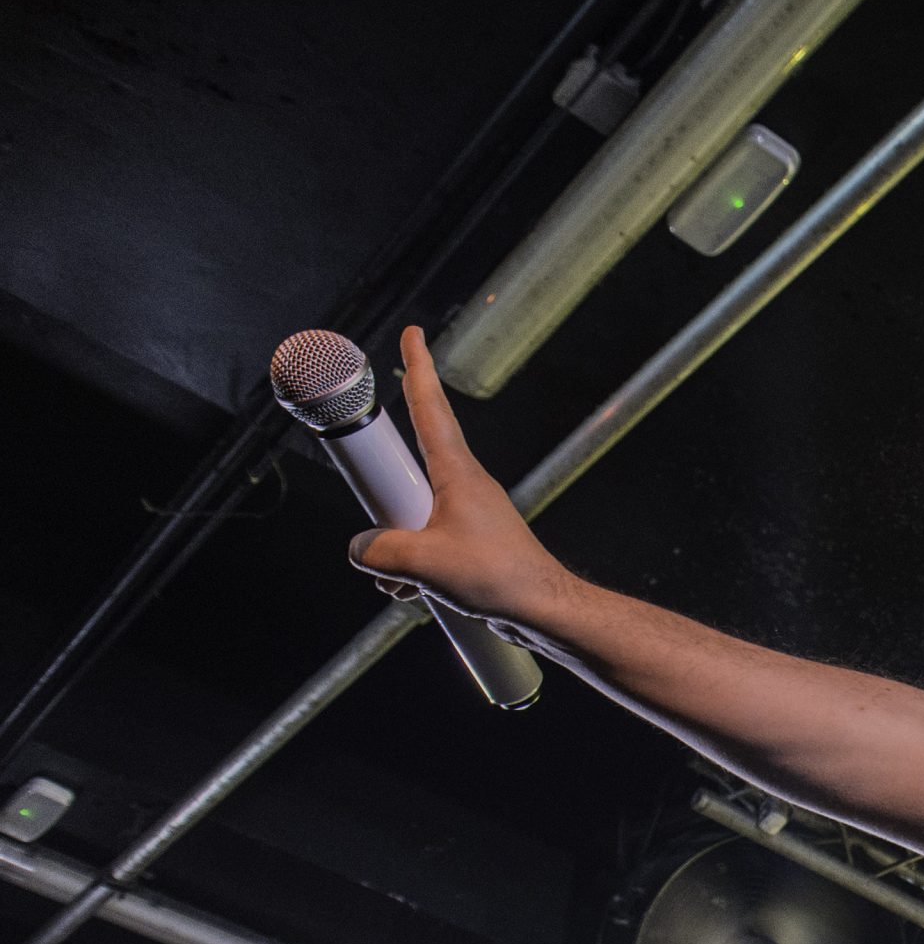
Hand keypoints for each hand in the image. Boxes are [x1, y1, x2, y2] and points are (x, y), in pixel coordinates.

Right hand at [347, 327, 572, 625]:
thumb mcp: (421, 563)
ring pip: (410, 516)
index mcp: (457, 472)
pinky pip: (424, 546)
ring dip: (395, 550)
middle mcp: (464, 485)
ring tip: (405, 580)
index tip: (414, 333)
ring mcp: (467, 513)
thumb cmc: (497, 577)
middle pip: (408, 465)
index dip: (417, 367)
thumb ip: (377, 550)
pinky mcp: (469, 542)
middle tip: (379, 505)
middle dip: (384, 492)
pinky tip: (414, 592)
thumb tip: (361, 548)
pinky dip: (411, 569)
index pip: (430, 407)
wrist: (542, 610)